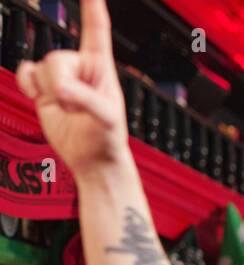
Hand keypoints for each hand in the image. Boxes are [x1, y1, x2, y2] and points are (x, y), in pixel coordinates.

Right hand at [16, 0, 127, 179]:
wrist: (93, 160)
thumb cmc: (108, 139)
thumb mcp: (106, 118)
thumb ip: (85, 99)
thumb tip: (60, 89)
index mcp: (102, 68)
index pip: (96, 30)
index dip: (92, 7)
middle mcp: (81, 68)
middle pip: (56, 59)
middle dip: (61, 85)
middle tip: (74, 107)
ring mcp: (61, 78)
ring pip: (40, 67)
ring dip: (49, 92)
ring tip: (67, 109)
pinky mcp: (45, 89)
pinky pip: (26, 72)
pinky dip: (28, 84)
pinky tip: (39, 97)